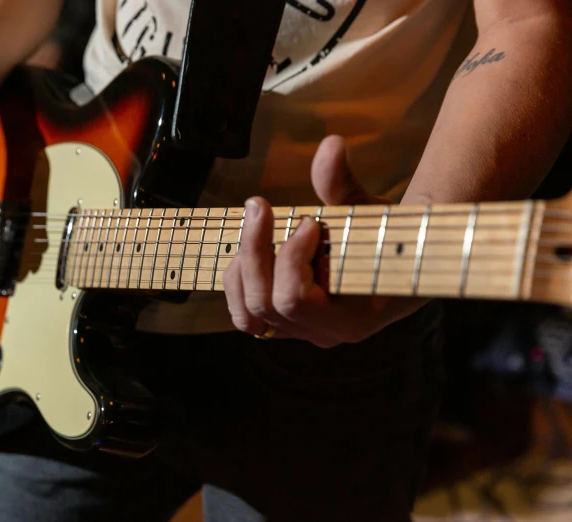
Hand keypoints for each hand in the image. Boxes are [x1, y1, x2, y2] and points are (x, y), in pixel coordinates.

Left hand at [223, 135, 426, 347]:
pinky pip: (248, 318)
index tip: (308, 219)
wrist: (398, 262)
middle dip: (255, 250)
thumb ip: (343, 183)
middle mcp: (323, 334)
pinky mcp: (287, 325)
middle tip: (259, 205)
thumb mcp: (365, 208)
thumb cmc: (385, 235)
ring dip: (243, 268)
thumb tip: (331, 144)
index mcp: (350, 317)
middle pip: (266, 304)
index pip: (295, 299)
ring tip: (255, 228)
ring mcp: (302, 333)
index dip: (290, 257)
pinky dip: (239, 284)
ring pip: (250, 315)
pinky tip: (247, 251)